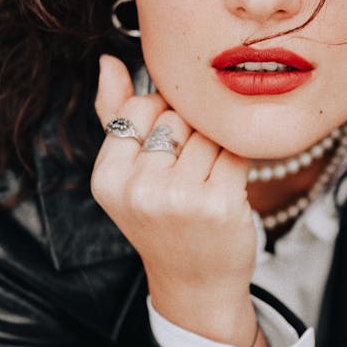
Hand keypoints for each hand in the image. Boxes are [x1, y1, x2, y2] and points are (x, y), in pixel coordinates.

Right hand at [91, 54, 258, 346]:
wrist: (195, 285)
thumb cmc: (163, 222)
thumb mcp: (127, 176)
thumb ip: (114, 114)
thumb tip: (108, 61)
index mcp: (108, 178)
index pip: (139, 107)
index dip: (162, 117)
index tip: (168, 147)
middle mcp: (138, 189)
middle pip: (175, 116)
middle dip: (190, 131)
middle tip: (189, 169)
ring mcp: (178, 198)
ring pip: (207, 131)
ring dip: (216, 146)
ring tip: (207, 177)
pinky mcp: (218, 203)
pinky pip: (235, 150)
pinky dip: (238, 159)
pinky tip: (229, 182)